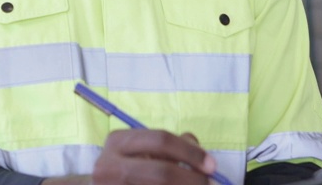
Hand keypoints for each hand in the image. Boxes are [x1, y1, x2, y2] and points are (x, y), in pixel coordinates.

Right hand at [89, 130, 214, 184]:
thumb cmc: (129, 166)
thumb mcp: (145, 149)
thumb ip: (171, 145)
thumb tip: (199, 151)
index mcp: (118, 141)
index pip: (160, 140)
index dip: (190, 152)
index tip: (212, 165)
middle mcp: (109, 165)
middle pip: (162, 172)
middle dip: (193, 179)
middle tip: (212, 184)